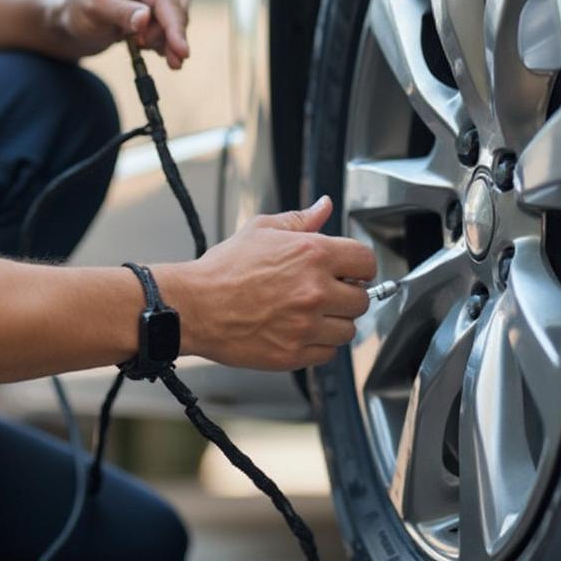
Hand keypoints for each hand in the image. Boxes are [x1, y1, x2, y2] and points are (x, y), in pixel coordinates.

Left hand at [52, 0, 190, 68]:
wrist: (72, 20)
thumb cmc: (77, 9)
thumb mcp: (93, 9)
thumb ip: (120, 12)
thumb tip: (146, 18)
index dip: (175, 25)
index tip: (182, 51)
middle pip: (175, 7)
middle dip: (166, 34)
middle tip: (140, 45)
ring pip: (179, 17)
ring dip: (165, 38)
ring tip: (138, 44)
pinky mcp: (159, 9)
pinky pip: (174, 26)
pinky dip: (166, 42)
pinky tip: (147, 47)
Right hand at [157, 197, 376, 369]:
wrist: (194, 306)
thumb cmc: (224, 270)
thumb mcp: (262, 230)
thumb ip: (301, 220)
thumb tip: (324, 207)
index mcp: (313, 254)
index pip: (366, 262)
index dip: (361, 267)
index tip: (351, 273)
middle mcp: (315, 290)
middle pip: (362, 299)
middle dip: (347, 296)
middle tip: (325, 294)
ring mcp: (306, 325)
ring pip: (348, 330)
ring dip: (334, 323)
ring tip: (309, 314)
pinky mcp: (294, 353)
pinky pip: (328, 353)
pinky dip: (318, 345)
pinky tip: (298, 331)